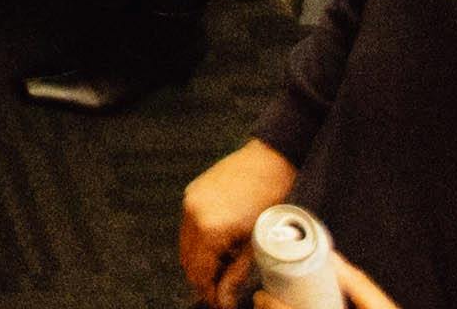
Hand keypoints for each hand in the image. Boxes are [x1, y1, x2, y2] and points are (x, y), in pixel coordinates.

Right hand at [177, 144, 300, 306]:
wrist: (270, 161)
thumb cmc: (271, 200)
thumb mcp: (257, 244)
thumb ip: (236, 274)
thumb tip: (224, 298)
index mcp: (209, 229)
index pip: (199, 273)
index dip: (208, 292)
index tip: (220, 302)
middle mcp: (193, 214)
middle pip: (187, 261)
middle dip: (202, 279)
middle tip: (221, 290)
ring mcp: (190, 200)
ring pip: (185, 244)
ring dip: (200, 260)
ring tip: (224, 266)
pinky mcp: (193, 192)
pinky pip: (188, 225)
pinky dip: (199, 240)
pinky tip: (221, 243)